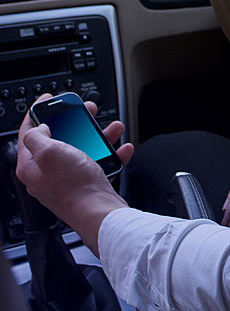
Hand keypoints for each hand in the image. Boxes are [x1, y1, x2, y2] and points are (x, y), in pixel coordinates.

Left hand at [15, 95, 133, 255]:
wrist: (99, 213)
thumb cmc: (74, 187)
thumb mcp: (50, 152)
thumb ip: (38, 136)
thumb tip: (39, 128)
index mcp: (31, 165)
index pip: (27, 132)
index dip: (36, 112)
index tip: (47, 98)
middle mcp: (46, 173)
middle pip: (59, 137)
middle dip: (75, 121)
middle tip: (86, 110)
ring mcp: (66, 179)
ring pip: (82, 148)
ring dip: (99, 135)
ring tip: (112, 128)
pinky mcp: (85, 184)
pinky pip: (98, 162)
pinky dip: (110, 153)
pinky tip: (120, 149)